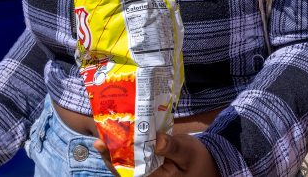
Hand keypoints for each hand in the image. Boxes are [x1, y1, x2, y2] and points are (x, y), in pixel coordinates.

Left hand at [94, 133, 218, 176]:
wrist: (208, 167)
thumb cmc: (198, 161)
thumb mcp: (188, 153)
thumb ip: (173, 148)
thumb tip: (157, 140)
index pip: (128, 170)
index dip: (112, 157)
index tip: (103, 143)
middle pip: (121, 168)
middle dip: (109, 152)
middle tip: (99, 138)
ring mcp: (147, 173)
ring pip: (125, 164)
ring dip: (115, 149)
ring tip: (105, 134)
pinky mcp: (149, 166)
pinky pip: (133, 160)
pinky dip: (126, 148)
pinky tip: (121, 135)